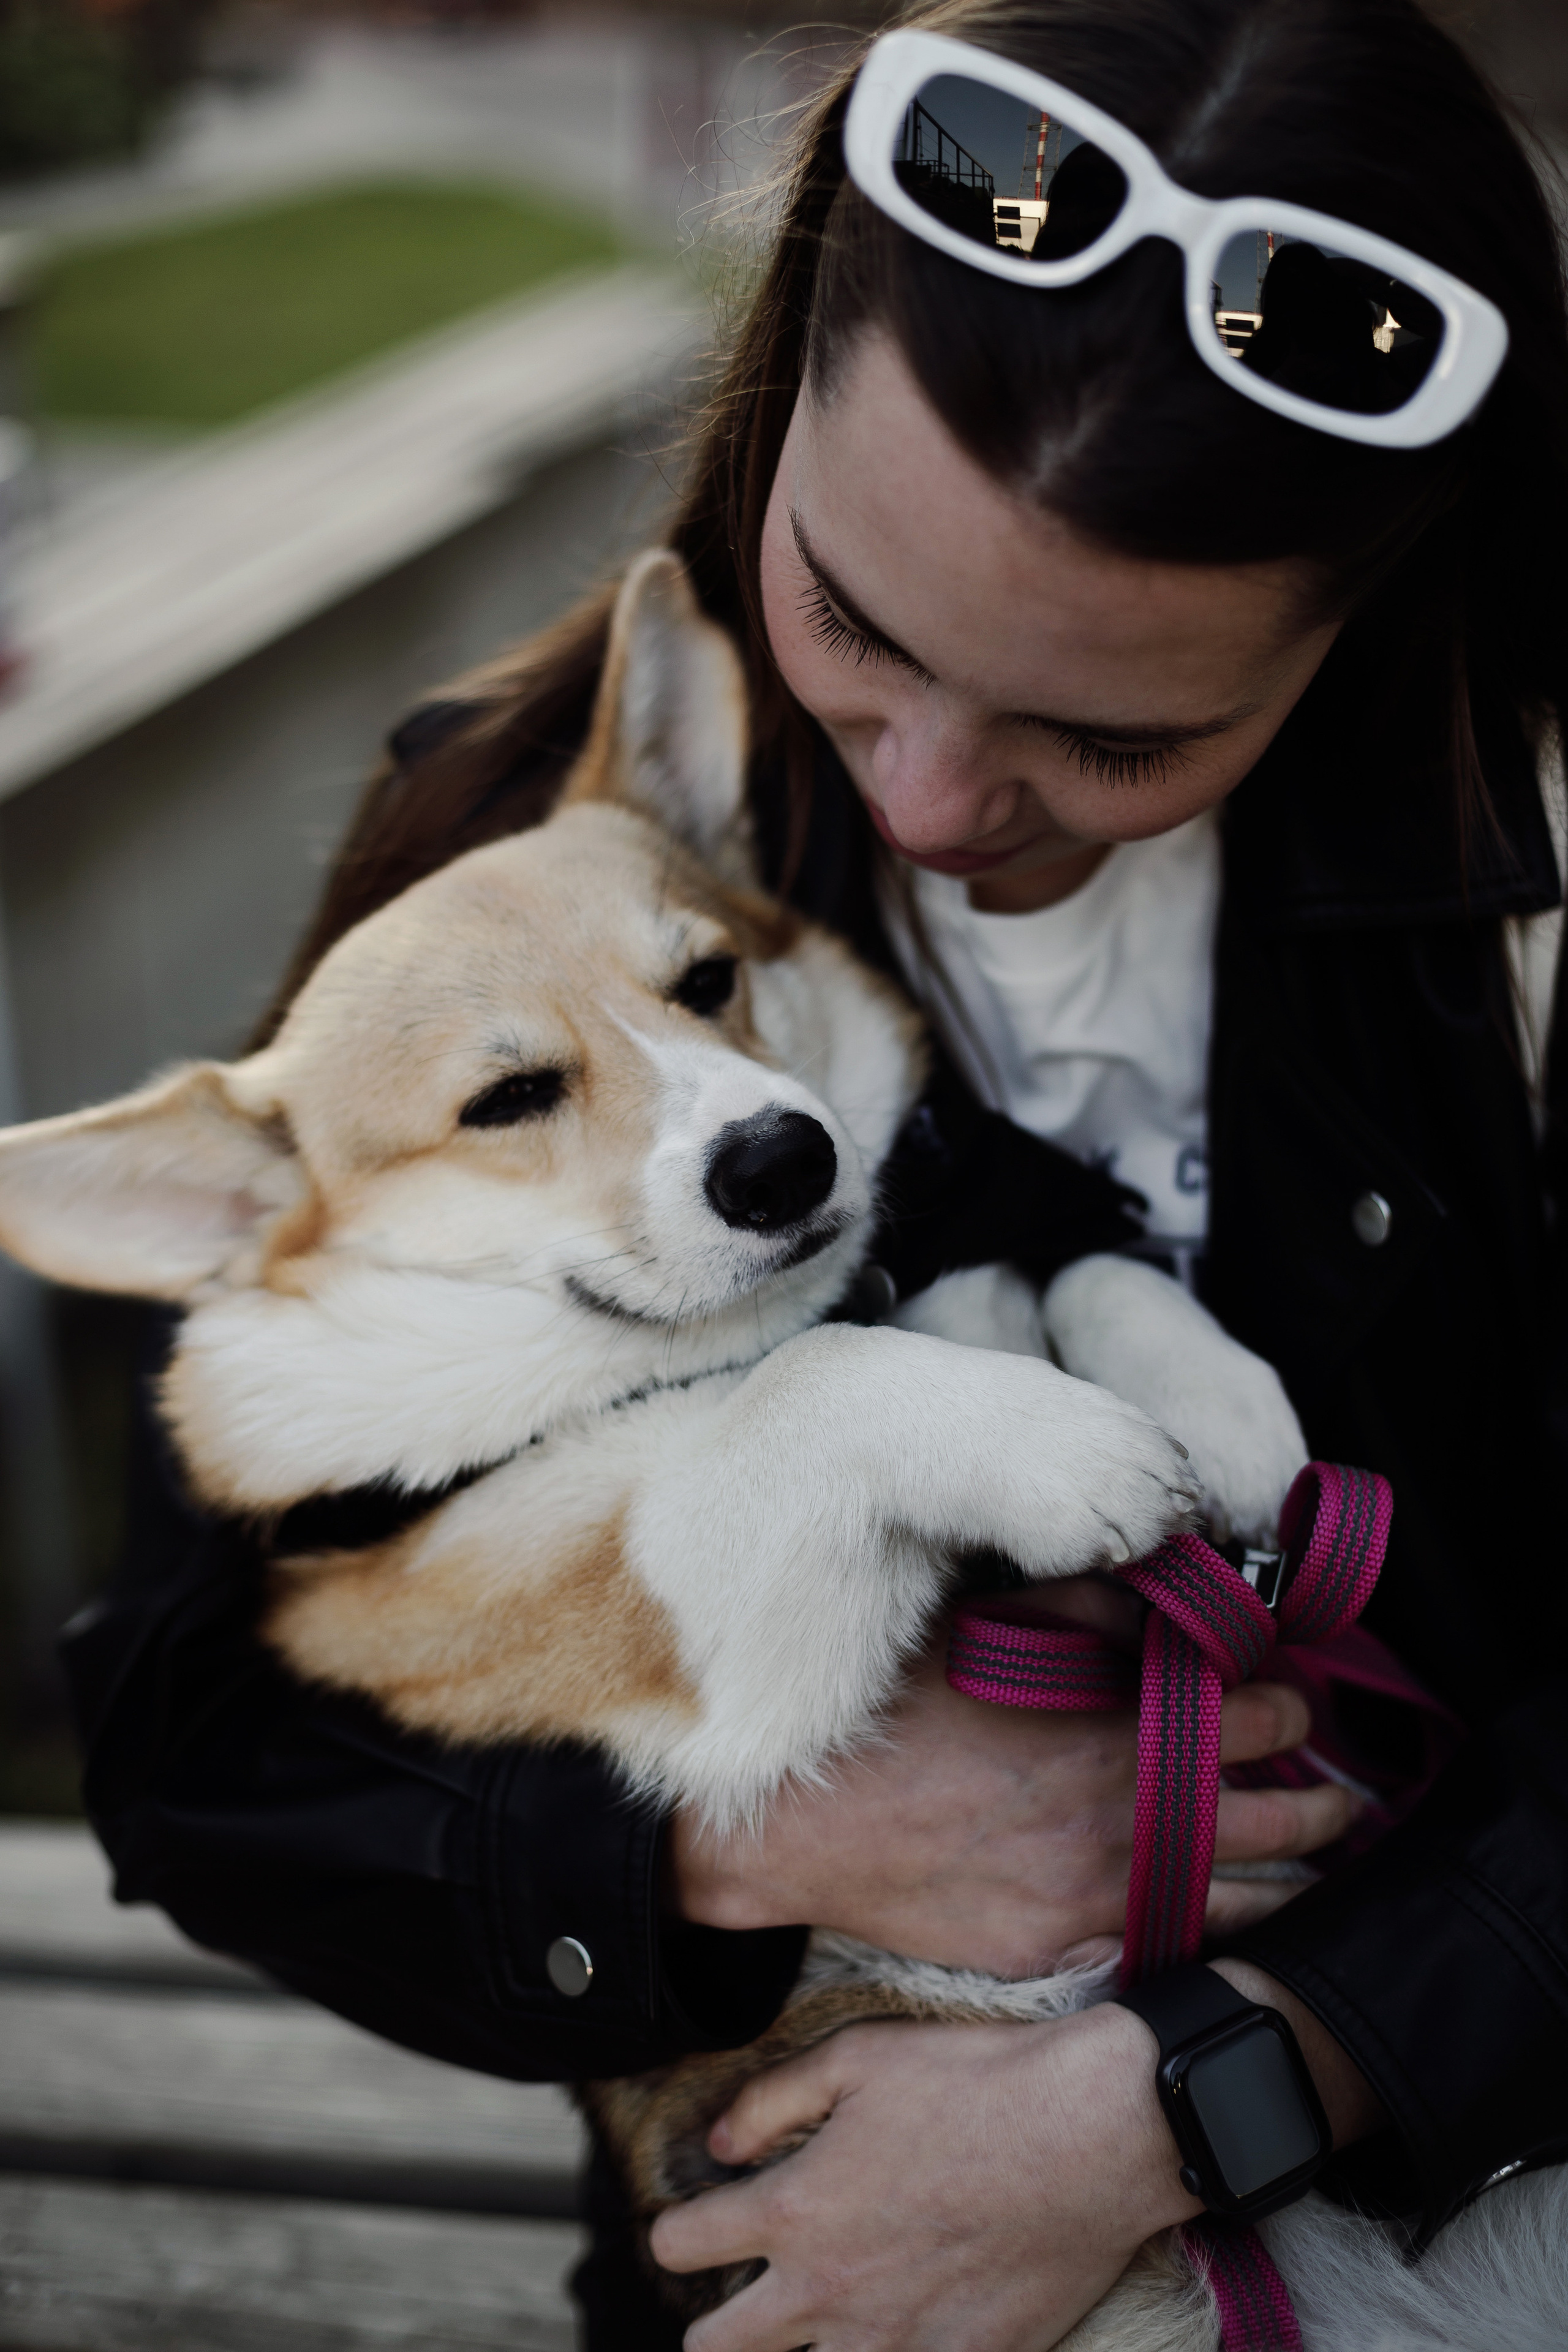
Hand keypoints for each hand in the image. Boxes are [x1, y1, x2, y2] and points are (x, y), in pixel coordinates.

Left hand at [650, 2002, 1200, 2350]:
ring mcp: (895, 2340)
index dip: (675, 2226)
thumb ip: (771, 2101)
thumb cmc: (976, 2084)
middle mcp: (829, 2290)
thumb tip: (719, 2145)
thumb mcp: (860, 2057)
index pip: (682, 2243)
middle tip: (738, 2300)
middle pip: (719, 2346)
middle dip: (712, 2324)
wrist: (1092, 2135)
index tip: (690, 2221)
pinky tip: (899, 2330)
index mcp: (796, 2210)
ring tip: (819, 2320)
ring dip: (798, 2350)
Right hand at [670, 1615, 1357, 1975]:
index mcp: (1115, 1729)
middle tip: (1333, 1789)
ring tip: (1315, 1857)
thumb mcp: (981, 1625)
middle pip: (1277, 1815)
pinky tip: (1239, 1919)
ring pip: (1248, 1899)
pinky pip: (1175, 1949)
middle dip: (1319, 1797)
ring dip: (1294, 1873)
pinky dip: (1222, 1934)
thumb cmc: (888, 1715)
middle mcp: (1125, 1819)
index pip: (1258, 1717)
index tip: (1287, 1700)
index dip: (1288, 1704)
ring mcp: (1100, 1896)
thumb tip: (1154, 1588)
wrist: (801, 1825)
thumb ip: (1080, 1605)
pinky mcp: (1065, 1949)